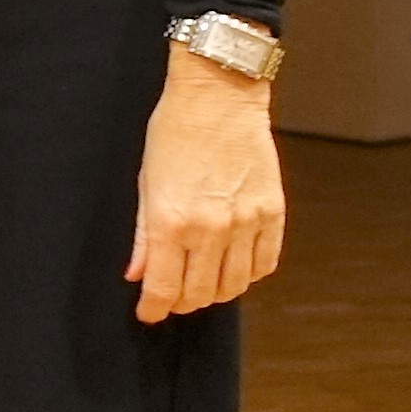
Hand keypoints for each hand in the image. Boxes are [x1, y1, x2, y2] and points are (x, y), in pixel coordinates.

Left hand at [126, 46, 285, 321]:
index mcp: (172, 221)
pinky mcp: (273, 212)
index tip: (149, 314)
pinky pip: (266, 263)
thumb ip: (143, 235)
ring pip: (235, 285)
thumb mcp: (146, 183)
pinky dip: (249, 274)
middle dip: (183, 302)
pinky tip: (234, 267)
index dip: (154, 309)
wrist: (218, 98)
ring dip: (216, 292)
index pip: (164, 287)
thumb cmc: (174, 134)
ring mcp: (246, 221)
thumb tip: (137, 274)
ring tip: (202, 284)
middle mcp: (211, 227)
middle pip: (201, 293)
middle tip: (173, 297)